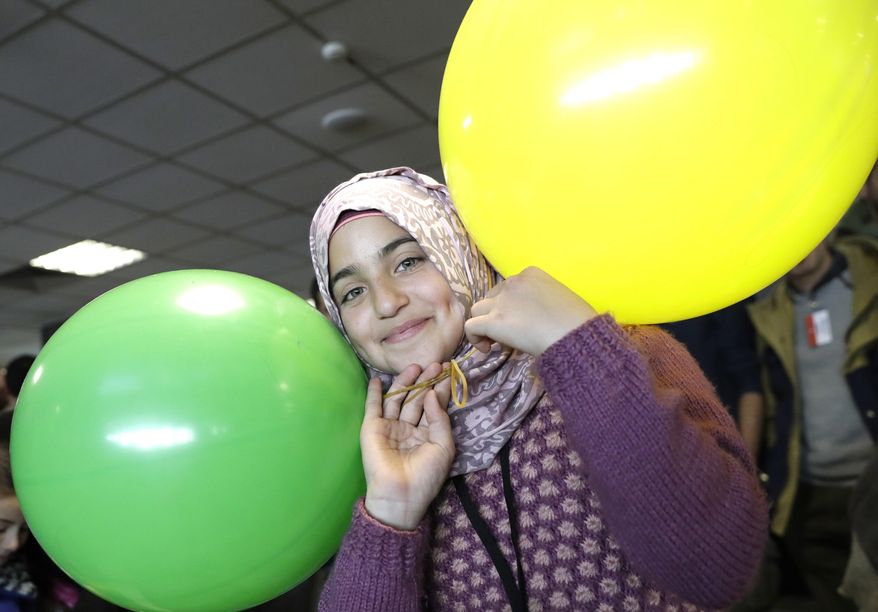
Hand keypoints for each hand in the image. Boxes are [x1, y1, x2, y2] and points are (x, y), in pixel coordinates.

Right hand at [361, 363, 454, 529]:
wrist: (400, 494)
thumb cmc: (426, 475)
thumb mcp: (443, 446)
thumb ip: (439, 418)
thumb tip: (431, 393)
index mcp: (427, 433)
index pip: (433, 405)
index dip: (440, 389)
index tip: (447, 372)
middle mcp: (408, 427)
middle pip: (416, 399)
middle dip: (425, 382)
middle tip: (434, 364)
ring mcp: (389, 427)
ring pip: (397, 399)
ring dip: (405, 382)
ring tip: (415, 366)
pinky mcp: (372, 428)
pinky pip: (373, 407)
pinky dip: (375, 393)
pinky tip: (378, 379)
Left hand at [464, 266, 597, 356]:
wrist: (575, 334)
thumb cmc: (578, 322)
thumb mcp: (560, 299)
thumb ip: (541, 301)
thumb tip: (533, 318)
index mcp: (531, 274)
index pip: (508, 288)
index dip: (510, 306)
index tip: (521, 322)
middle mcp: (513, 282)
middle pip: (491, 297)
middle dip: (496, 314)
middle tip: (509, 335)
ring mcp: (501, 301)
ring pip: (477, 309)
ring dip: (484, 325)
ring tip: (496, 342)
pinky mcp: (494, 321)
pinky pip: (471, 327)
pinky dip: (475, 338)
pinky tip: (487, 349)